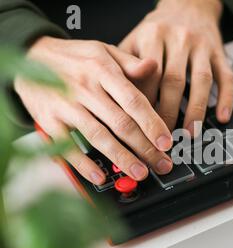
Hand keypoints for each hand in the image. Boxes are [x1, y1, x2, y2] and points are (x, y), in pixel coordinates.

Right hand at [15, 36, 173, 185]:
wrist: (31, 56)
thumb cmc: (74, 58)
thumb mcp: (104, 50)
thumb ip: (130, 63)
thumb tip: (154, 66)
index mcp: (103, 71)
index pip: (134, 101)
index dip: (152, 124)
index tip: (166, 142)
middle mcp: (86, 89)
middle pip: (121, 124)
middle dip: (145, 148)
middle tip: (161, 164)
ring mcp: (66, 105)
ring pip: (99, 136)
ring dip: (122, 158)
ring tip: (140, 173)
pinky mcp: (48, 120)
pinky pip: (67, 145)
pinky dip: (83, 163)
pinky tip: (99, 175)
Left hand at [120, 0, 232, 135]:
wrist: (188, 4)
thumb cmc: (157, 29)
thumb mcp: (135, 39)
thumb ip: (126, 65)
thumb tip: (118, 100)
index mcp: (153, 35)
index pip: (148, 75)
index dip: (144, 103)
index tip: (140, 126)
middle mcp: (179, 38)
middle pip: (173, 81)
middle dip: (168, 112)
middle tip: (163, 137)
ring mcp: (202, 45)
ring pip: (201, 80)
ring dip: (196, 110)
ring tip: (190, 133)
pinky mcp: (219, 52)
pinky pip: (226, 76)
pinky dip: (225, 98)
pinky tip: (222, 116)